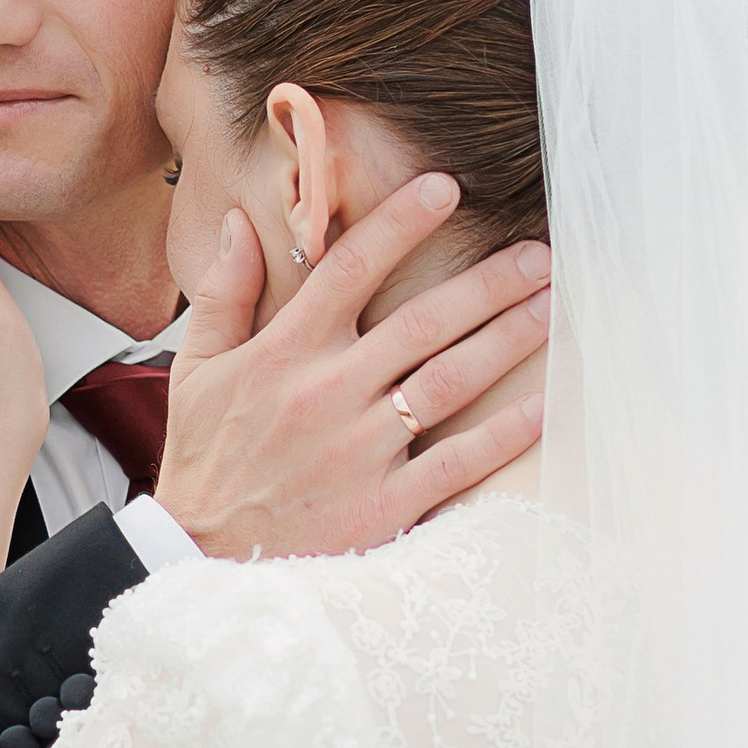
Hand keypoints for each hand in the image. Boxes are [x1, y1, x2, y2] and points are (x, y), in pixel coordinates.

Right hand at [156, 180, 549, 561]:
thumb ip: (223, 295)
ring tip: (552, 306)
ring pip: (449, 380)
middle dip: (488, 281)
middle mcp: (327, 392)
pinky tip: (545, 404)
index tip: (445, 187)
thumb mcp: (196, 372)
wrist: (200, 561)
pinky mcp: (383, 505)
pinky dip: (505, 433)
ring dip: (507, 339)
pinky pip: (458, 461)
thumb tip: (240, 223)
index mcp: (285, 352)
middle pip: (423, 320)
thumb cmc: (205, 462)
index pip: (350, 267)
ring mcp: (359, 450)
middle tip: (539, 252)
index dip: (400, 222)